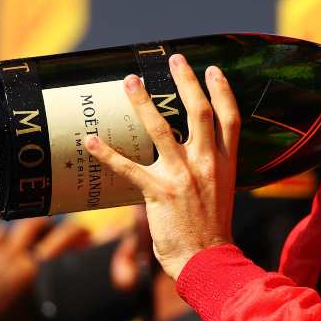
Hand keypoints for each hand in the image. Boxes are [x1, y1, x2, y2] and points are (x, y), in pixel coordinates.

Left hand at [0, 218, 89, 320]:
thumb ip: (55, 318)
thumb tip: (70, 317)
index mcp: (35, 270)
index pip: (63, 239)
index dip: (78, 232)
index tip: (86, 235)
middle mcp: (15, 256)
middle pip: (37, 225)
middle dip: (53, 223)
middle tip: (60, 229)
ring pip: (13, 228)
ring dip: (26, 228)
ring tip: (35, 232)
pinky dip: (3, 236)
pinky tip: (6, 240)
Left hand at [83, 54, 238, 279]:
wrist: (207, 261)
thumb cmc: (212, 230)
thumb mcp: (222, 192)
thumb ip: (212, 168)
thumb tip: (195, 151)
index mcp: (226, 164)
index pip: (230, 118)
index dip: (222, 91)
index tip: (212, 70)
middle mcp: (207, 165)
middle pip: (199, 112)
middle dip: (186, 82)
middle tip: (174, 59)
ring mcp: (183, 177)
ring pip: (162, 129)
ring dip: (143, 102)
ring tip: (130, 81)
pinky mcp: (159, 193)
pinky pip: (129, 168)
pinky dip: (107, 153)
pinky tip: (90, 141)